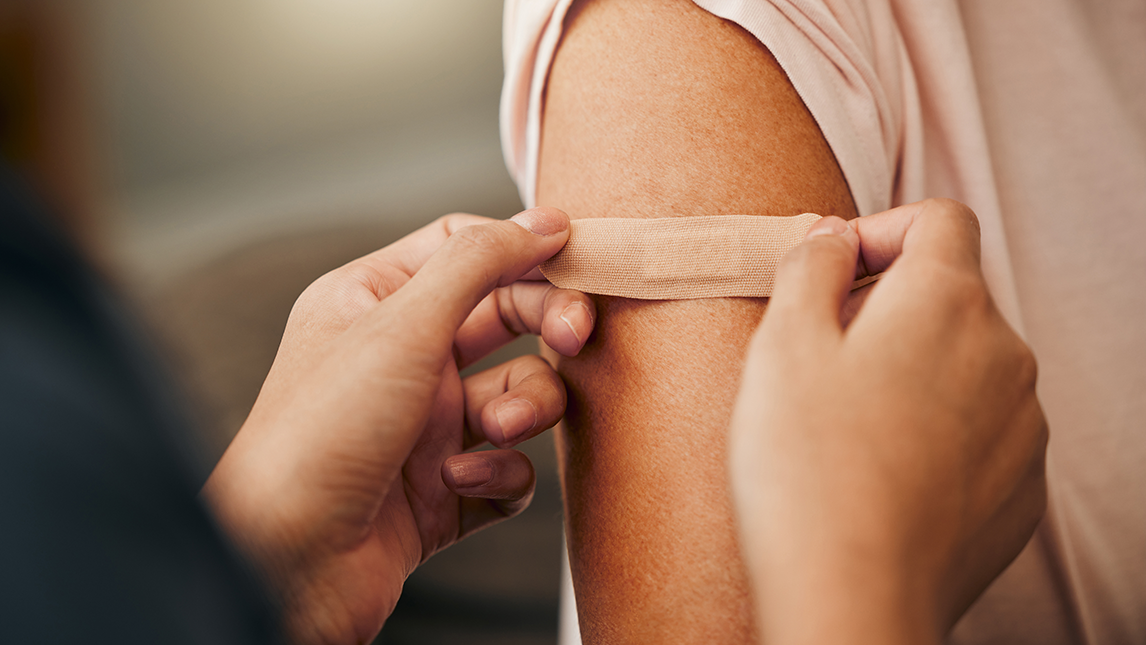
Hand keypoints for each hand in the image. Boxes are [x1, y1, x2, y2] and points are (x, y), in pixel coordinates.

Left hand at [201, 208, 595, 643]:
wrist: (287, 564)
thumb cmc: (318, 436)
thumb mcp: (400, 327)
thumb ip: (476, 265)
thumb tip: (540, 222)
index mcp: (373, 304)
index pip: (461, 249)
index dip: (520, 247)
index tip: (576, 254)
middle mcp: (402, 360)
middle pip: (503, 318)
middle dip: (544, 325)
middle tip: (574, 335)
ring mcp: (425, 427)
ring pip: (516, 394)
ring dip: (523, 407)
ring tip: (497, 428)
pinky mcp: (445, 490)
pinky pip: (508, 467)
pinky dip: (499, 474)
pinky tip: (458, 483)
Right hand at [729, 199, 1047, 644]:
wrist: (851, 597)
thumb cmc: (805, 467)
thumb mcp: (782, 343)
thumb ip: (810, 265)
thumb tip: (831, 234)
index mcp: (947, 301)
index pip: (938, 219)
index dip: (880, 231)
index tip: (832, 274)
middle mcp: (1004, 352)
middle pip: (951, 293)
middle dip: (886, 306)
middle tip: (819, 355)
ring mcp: (1021, 424)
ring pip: (966, 364)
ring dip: (913, 369)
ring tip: (846, 423)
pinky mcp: (1021, 486)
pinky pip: (981, 430)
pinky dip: (937, 429)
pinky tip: (881, 469)